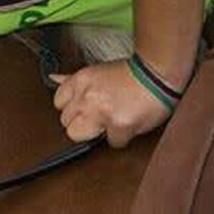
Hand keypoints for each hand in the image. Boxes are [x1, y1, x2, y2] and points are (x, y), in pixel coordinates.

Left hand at [49, 60, 173, 147]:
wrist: (160, 72)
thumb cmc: (131, 73)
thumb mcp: (98, 71)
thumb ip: (73, 79)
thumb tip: (53, 77)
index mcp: (81, 81)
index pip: (59, 103)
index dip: (73, 109)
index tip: (86, 109)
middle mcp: (87, 95)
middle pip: (66, 123)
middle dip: (83, 123)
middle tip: (101, 117)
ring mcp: (102, 111)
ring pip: (78, 135)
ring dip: (95, 133)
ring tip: (112, 121)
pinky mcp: (119, 124)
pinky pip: (113, 142)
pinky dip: (122, 137)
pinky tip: (130, 123)